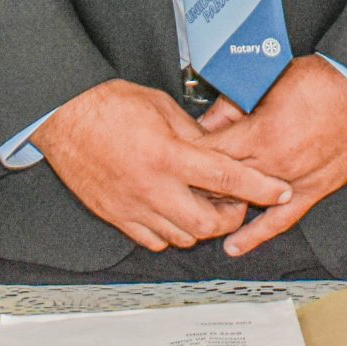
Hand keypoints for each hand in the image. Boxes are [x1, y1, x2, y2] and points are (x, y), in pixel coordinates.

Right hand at [30, 79, 293, 252]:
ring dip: (201, 226)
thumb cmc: (110, 105)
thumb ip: (195, 133)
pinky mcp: (117, 216)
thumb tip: (218, 149)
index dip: (260, 188)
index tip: (280, 192)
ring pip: (183, 238)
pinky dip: (171, 232)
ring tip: (204, 204)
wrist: (65, 116)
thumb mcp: (163, 107)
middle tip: (235, 201)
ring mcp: (134, 207)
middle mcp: (153, 187)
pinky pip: (154, 241)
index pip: (227, 179)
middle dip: (230, 217)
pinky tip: (173, 212)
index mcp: (169, 155)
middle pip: (208, 224)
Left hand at [196, 56, 346, 257]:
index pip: (210, 152)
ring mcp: (292, 181)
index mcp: (260, 133)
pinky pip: (280, 219)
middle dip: (200, 180)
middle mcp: (274, 163)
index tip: (176, 153)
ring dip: (223, 202)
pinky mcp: (312, 191)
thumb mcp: (270, 83)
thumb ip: (237, 104)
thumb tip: (210, 118)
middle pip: (222, 180)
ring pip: (246, 201)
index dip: (189, 154)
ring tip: (200, 205)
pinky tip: (235, 245)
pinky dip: (256, 235)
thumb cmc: (324, 82)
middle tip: (183, 179)